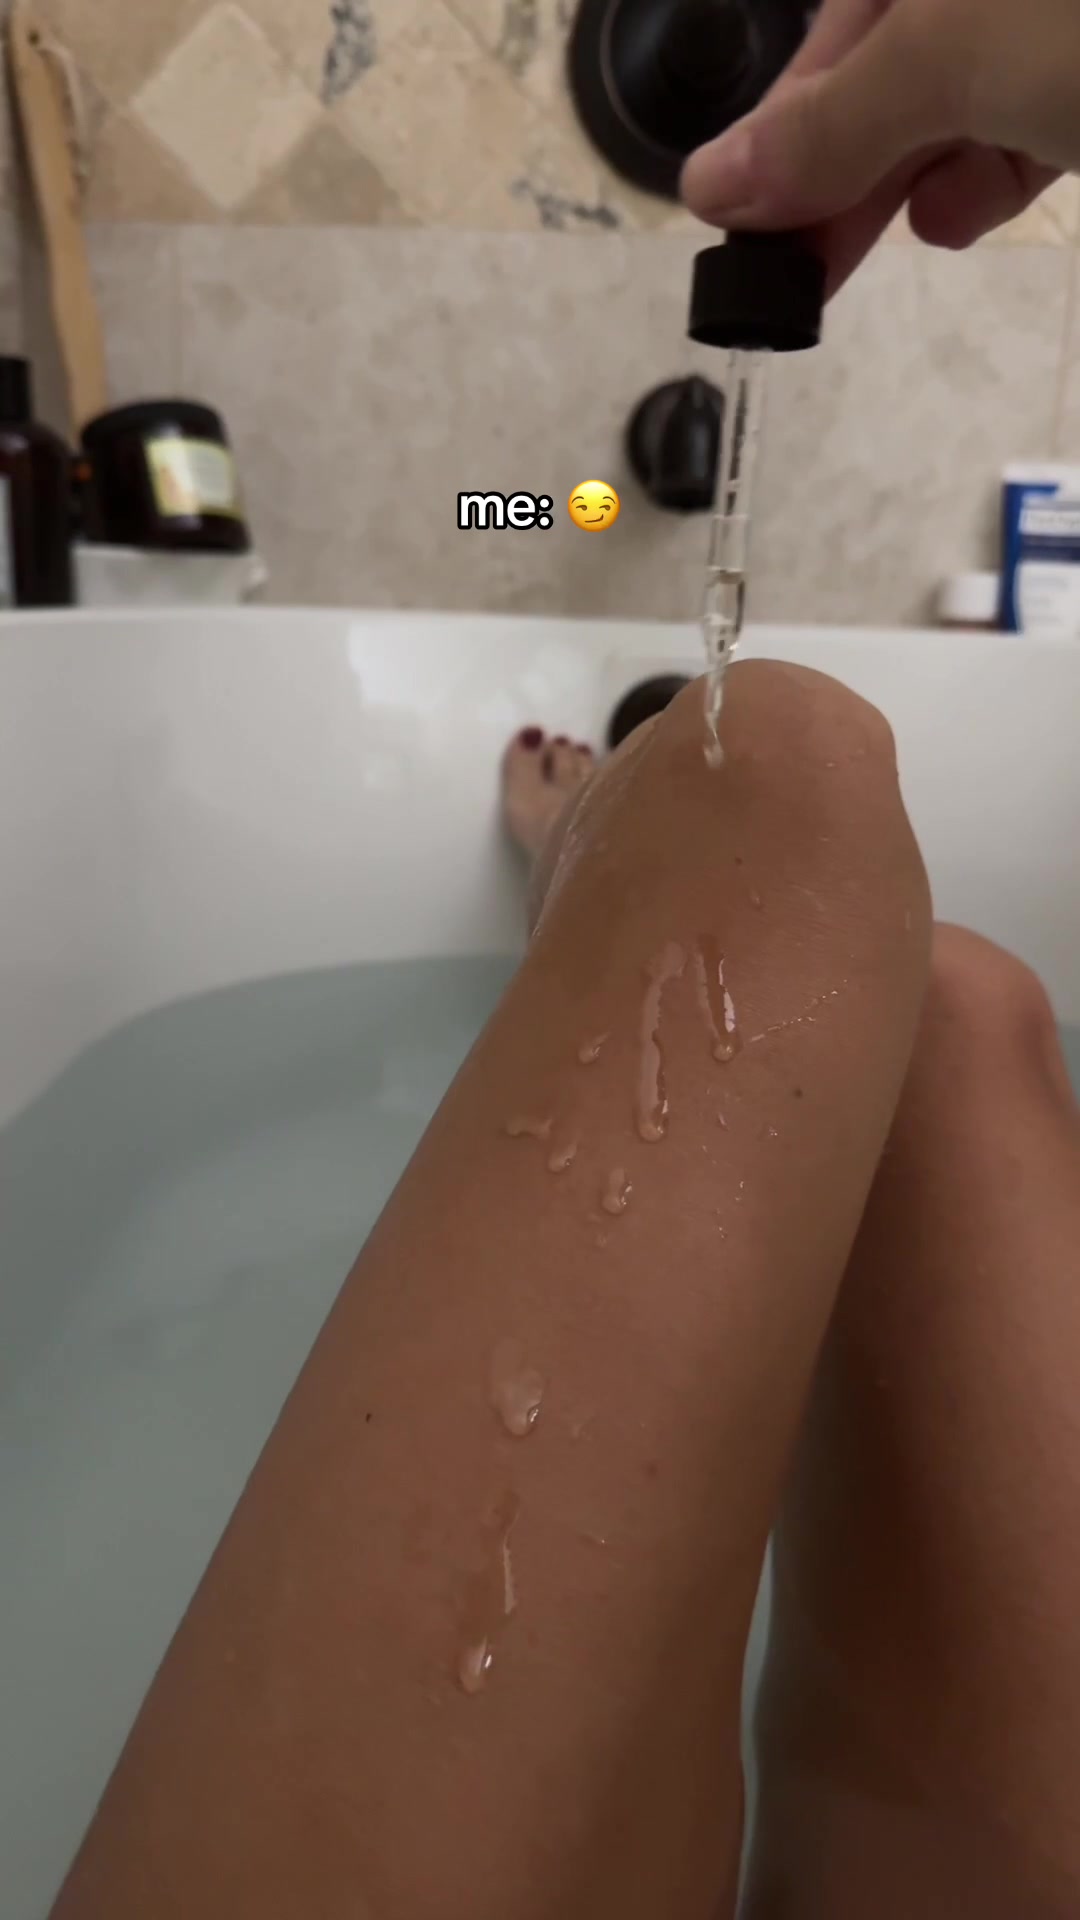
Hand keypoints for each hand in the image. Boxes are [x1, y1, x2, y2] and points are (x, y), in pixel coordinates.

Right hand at [681, 0, 1079, 289]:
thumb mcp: (955, 55)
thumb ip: (831, 121)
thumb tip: (708, 184)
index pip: (830, 28)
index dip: (781, 117)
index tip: (743, 213)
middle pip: (882, 73)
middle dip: (835, 171)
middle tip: (789, 273)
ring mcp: (1046, 36)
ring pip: (947, 115)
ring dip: (899, 189)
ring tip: (871, 244)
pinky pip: (1014, 138)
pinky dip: (978, 187)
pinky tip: (958, 217)